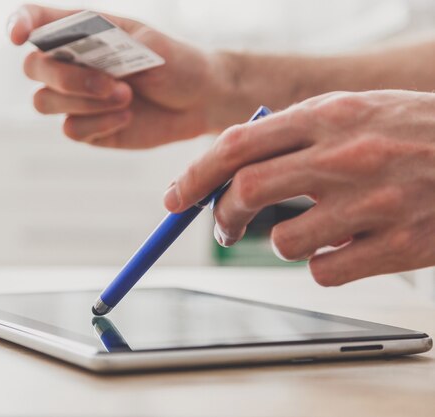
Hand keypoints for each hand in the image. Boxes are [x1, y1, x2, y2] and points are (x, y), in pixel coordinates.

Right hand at [8, 4, 246, 148]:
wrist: (198, 101)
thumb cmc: (174, 63)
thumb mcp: (151, 45)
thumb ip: (112, 46)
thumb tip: (80, 57)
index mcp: (81, 31)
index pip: (36, 21)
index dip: (20, 24)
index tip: (19, 36)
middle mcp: (70, 62)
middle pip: (34, 67)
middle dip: (67, 78)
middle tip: (111, 84)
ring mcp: (75, 98)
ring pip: (44, 102)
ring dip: (84, 102)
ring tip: (126, 98)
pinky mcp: (86, 127)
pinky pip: (71, 129)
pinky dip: (98, 124)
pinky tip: (127, 116)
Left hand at [164, 90, 434, 284]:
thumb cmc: (408, 131)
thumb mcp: (350, 110)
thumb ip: (290, 133)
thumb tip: (226, 169)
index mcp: (327, 116)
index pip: (238, 145)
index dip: (195, 174)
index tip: (174, 198)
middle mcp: (345, 155)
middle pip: (247, 192)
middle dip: (221, 216)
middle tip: (222, 226)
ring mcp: (373, 202)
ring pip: (283, 241)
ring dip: (280, 243)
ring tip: (307, 231)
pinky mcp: (398, 245)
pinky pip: (325, 271)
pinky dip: (321, 265)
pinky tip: (346, 247)